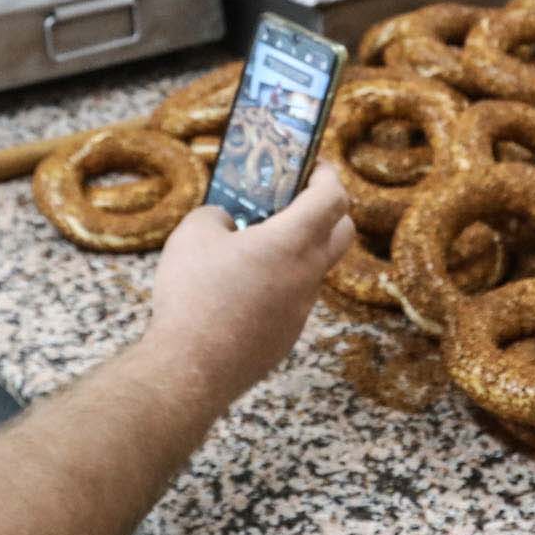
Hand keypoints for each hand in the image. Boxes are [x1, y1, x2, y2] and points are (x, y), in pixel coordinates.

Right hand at [145, 163, 352, 399]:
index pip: (334, 197)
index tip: (315, 167)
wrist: (191, 367)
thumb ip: (216, 215)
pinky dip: (278, 283)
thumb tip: (225, 221)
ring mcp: (301, 308)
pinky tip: (240, 288)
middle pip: (342, 232)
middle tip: (297, 200)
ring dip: (297, 249)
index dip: (328, 176)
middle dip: (328, 209)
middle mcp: (307, 274)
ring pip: (314, 267)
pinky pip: (293, 298)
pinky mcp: (287, 335)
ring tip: (255, 245)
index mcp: (291, 241)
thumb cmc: (194, 295)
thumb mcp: (193, 234)